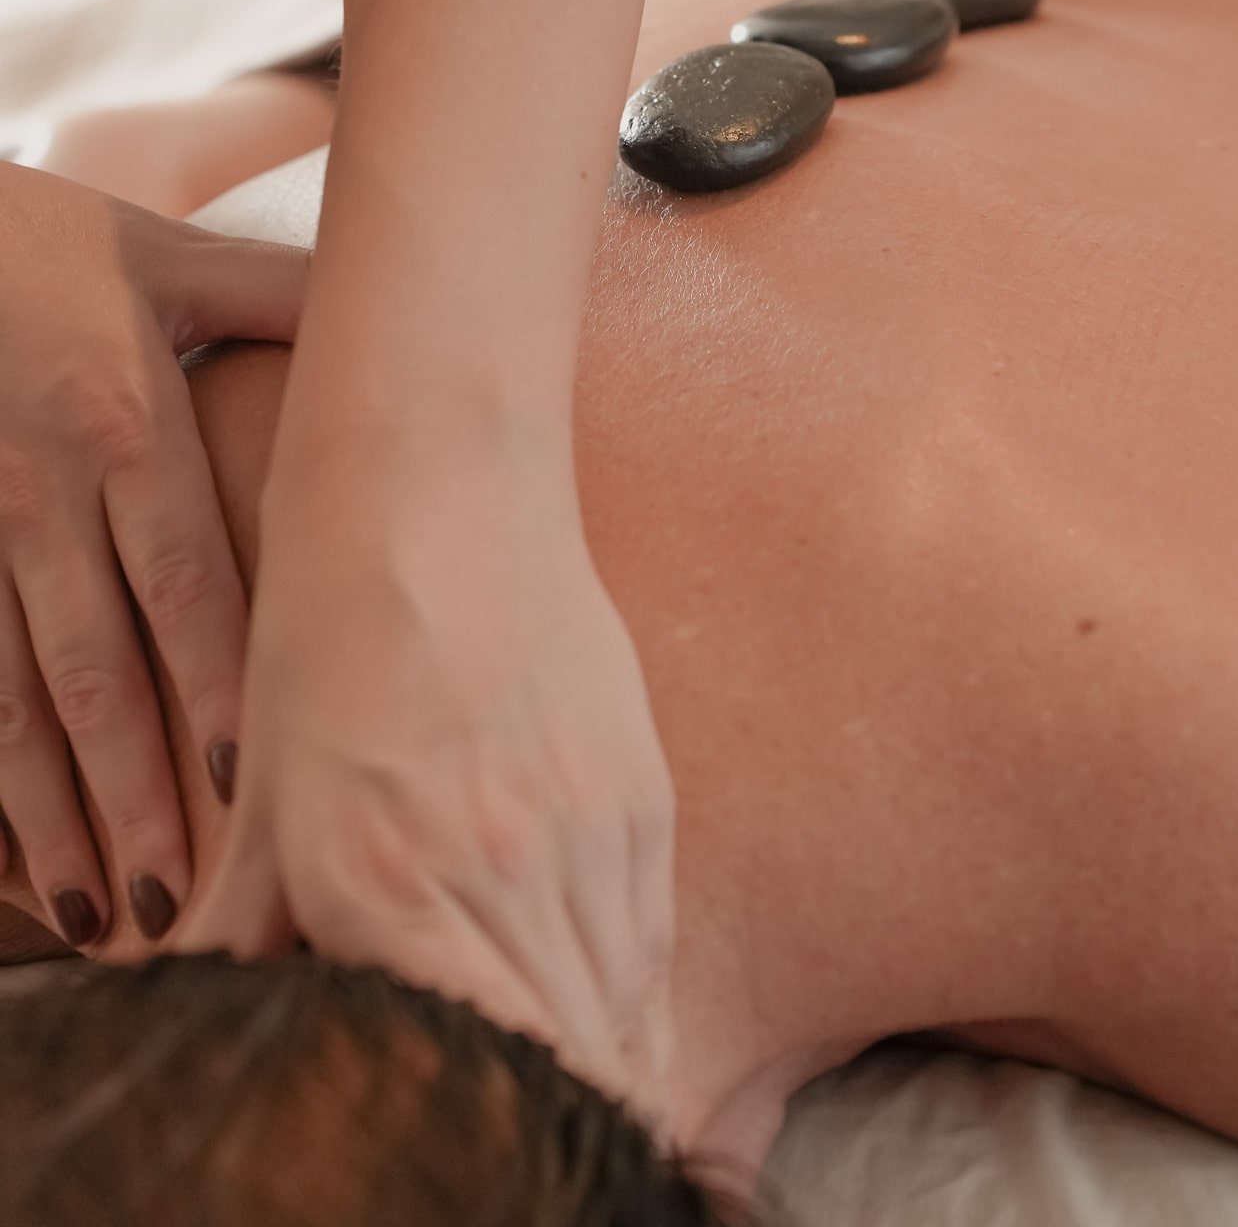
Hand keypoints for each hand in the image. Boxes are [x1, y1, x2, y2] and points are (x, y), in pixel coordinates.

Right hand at [0, 162, 308, 950]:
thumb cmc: (51, 242)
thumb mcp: (169, 256)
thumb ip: (281, 293)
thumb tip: (413, 311)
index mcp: (125, 421)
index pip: (180, 575)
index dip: (212, 683)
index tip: (244, 786)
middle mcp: (42, 486)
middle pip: (90, 662)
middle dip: (129, 792)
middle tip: (170, 907)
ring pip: (4, 692)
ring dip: (43, 811)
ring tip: (87, 915)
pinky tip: (0, 858)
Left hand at [178, 444, 677, 1122]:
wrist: (441, 489)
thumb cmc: (331, 628)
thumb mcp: (268, 790)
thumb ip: (243, 926)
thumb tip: (192, 995)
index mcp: (395, 896)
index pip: (494, 1078)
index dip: (503, 1132)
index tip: (490, 1144)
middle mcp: (509, 878)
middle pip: (574, 1063)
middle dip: (556, 1111)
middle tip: (527, 1132)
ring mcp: (593, 831)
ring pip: (624, 1007)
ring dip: (602, 1061)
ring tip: (574, 1096)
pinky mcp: (642, 786)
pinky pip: (650, 931)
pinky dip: (629, 984)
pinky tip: (602, 995)